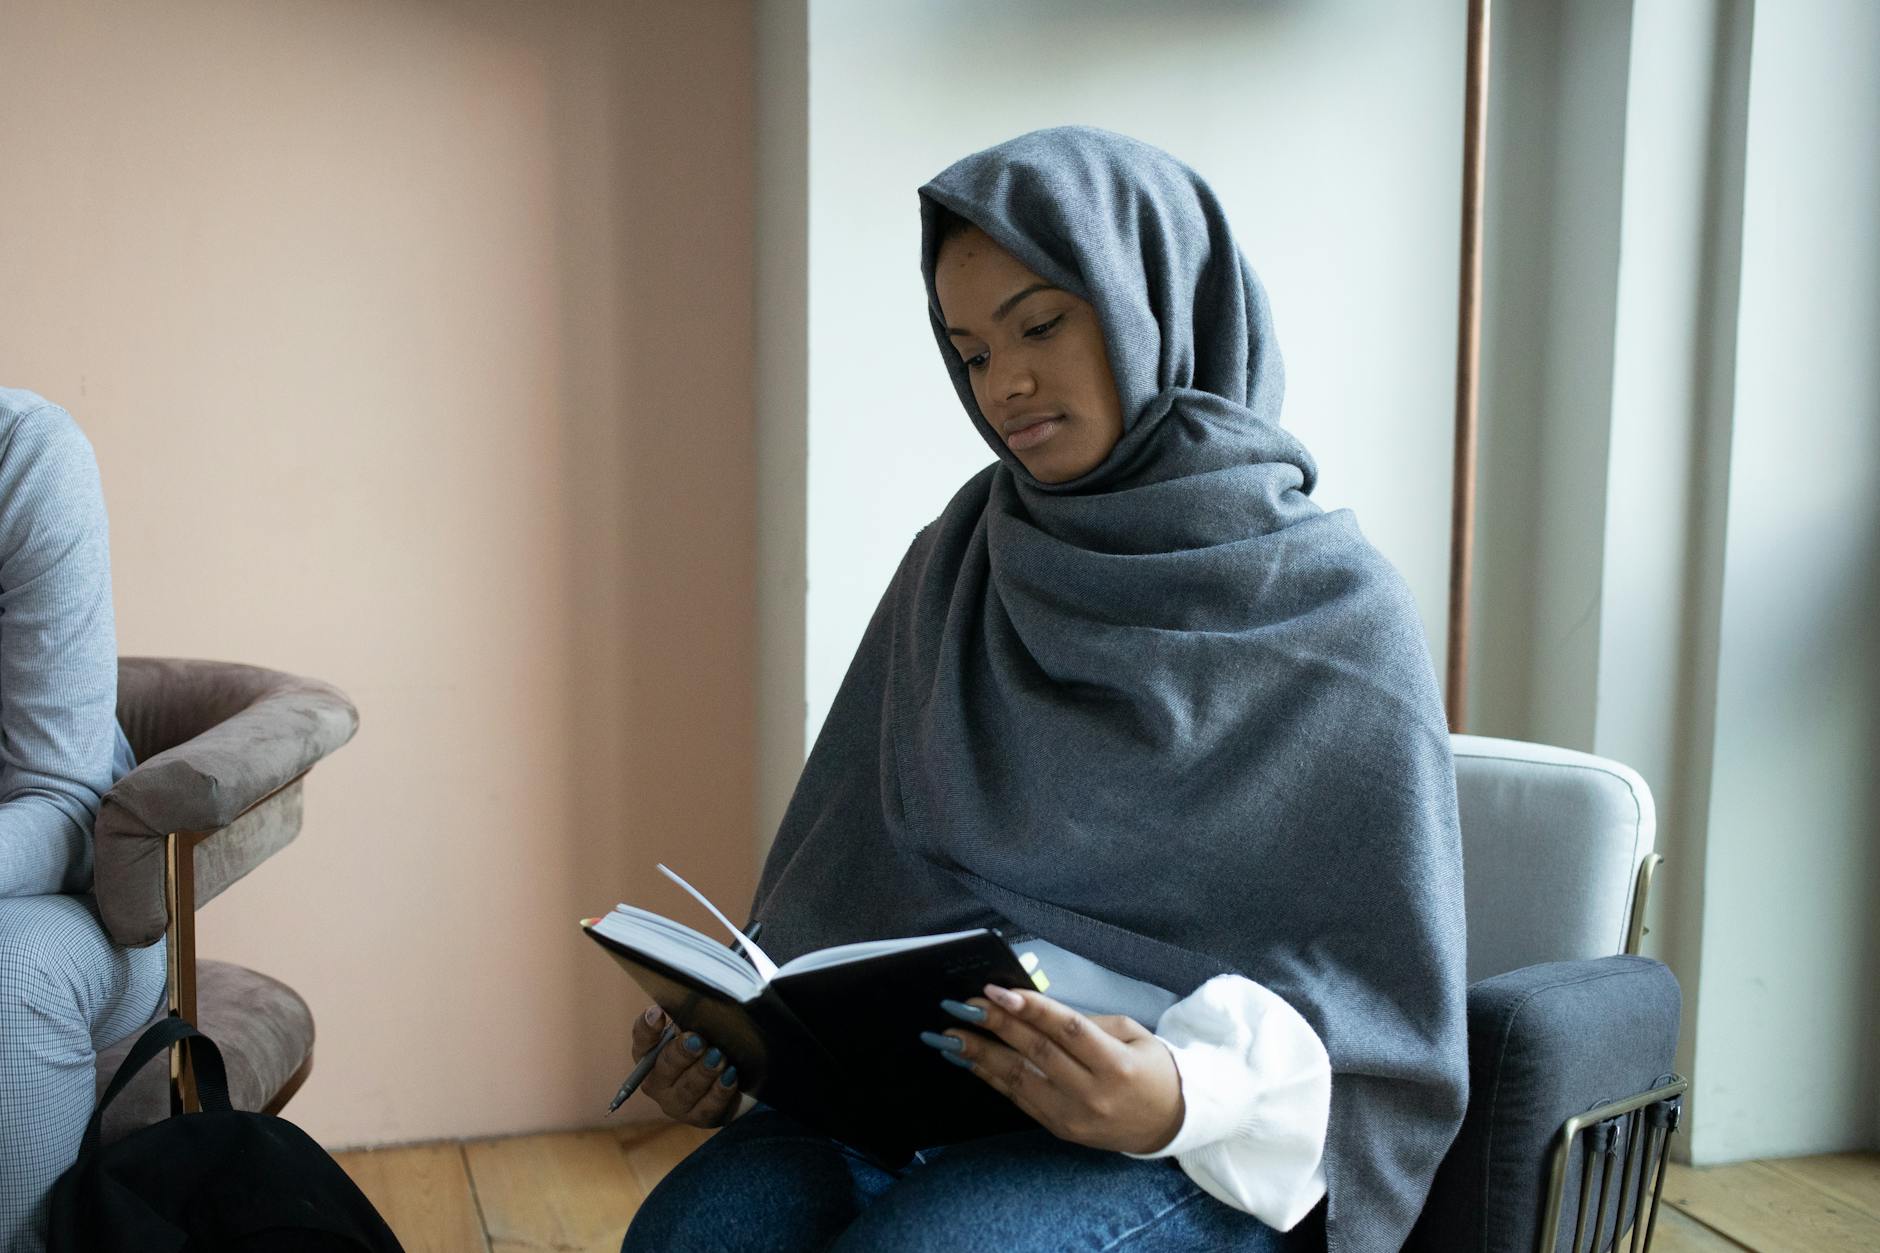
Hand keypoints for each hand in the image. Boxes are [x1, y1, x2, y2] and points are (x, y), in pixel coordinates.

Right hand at [632, 1005, 741, 1127]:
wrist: (724, 1083)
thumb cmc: (704, 1049)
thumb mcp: (694, 1030)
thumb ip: (688, 1019)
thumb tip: (693, 1004)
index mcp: (649, 1055)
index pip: (642, 1040)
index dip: (648, 1028)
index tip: (658, 1013)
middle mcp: (656, 1082)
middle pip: (664, 1067)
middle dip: (681, 1052)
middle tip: (697, 1040)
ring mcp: (675, 1103)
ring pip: (687, 1088)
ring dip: (703, 1071)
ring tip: (719, 1057)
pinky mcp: (698, 1117)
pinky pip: (707, 1106)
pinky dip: (720, 1090)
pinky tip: (730, 1076)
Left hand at [929, 985, 1183, 1153]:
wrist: (1168, 1123)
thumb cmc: (1151, 1069)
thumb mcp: (1133, 1035)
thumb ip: (1087, 1024)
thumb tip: (1036, 1010)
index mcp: (1116, 1063)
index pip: (1067, 1031)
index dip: (1030, 1009)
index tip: (995, 991)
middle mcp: (1093, 1093)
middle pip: (1036, 1053)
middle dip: (995, 1025)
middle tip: (961, 1005)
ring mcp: (1074, 1116)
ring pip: (1019, 1079)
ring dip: (980, 1054)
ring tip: (949, 1034)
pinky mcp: (1059, 1129)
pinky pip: (1019, 1098)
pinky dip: (990, 1077)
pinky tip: (968, 1059)